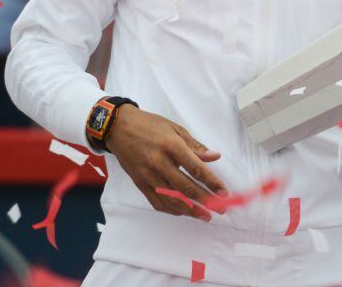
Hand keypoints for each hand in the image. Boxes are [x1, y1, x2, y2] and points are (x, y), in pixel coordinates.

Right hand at [106, 105, 227, 220]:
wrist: (118, 127)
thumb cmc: (149, 125)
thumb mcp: (175, 129)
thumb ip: (195, 146)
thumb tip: (215, 157)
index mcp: (171, 145)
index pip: (195, 168)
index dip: (211, 182)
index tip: (223, 192)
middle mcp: (159, 162)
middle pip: (185, 187)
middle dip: (205, 201)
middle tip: (220, 209)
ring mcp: (147, 175)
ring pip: (171, 199)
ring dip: (190, 210)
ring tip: (204, 216)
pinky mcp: (139, 183)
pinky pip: (156, 202)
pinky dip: (171, 210)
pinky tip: (183, 212)